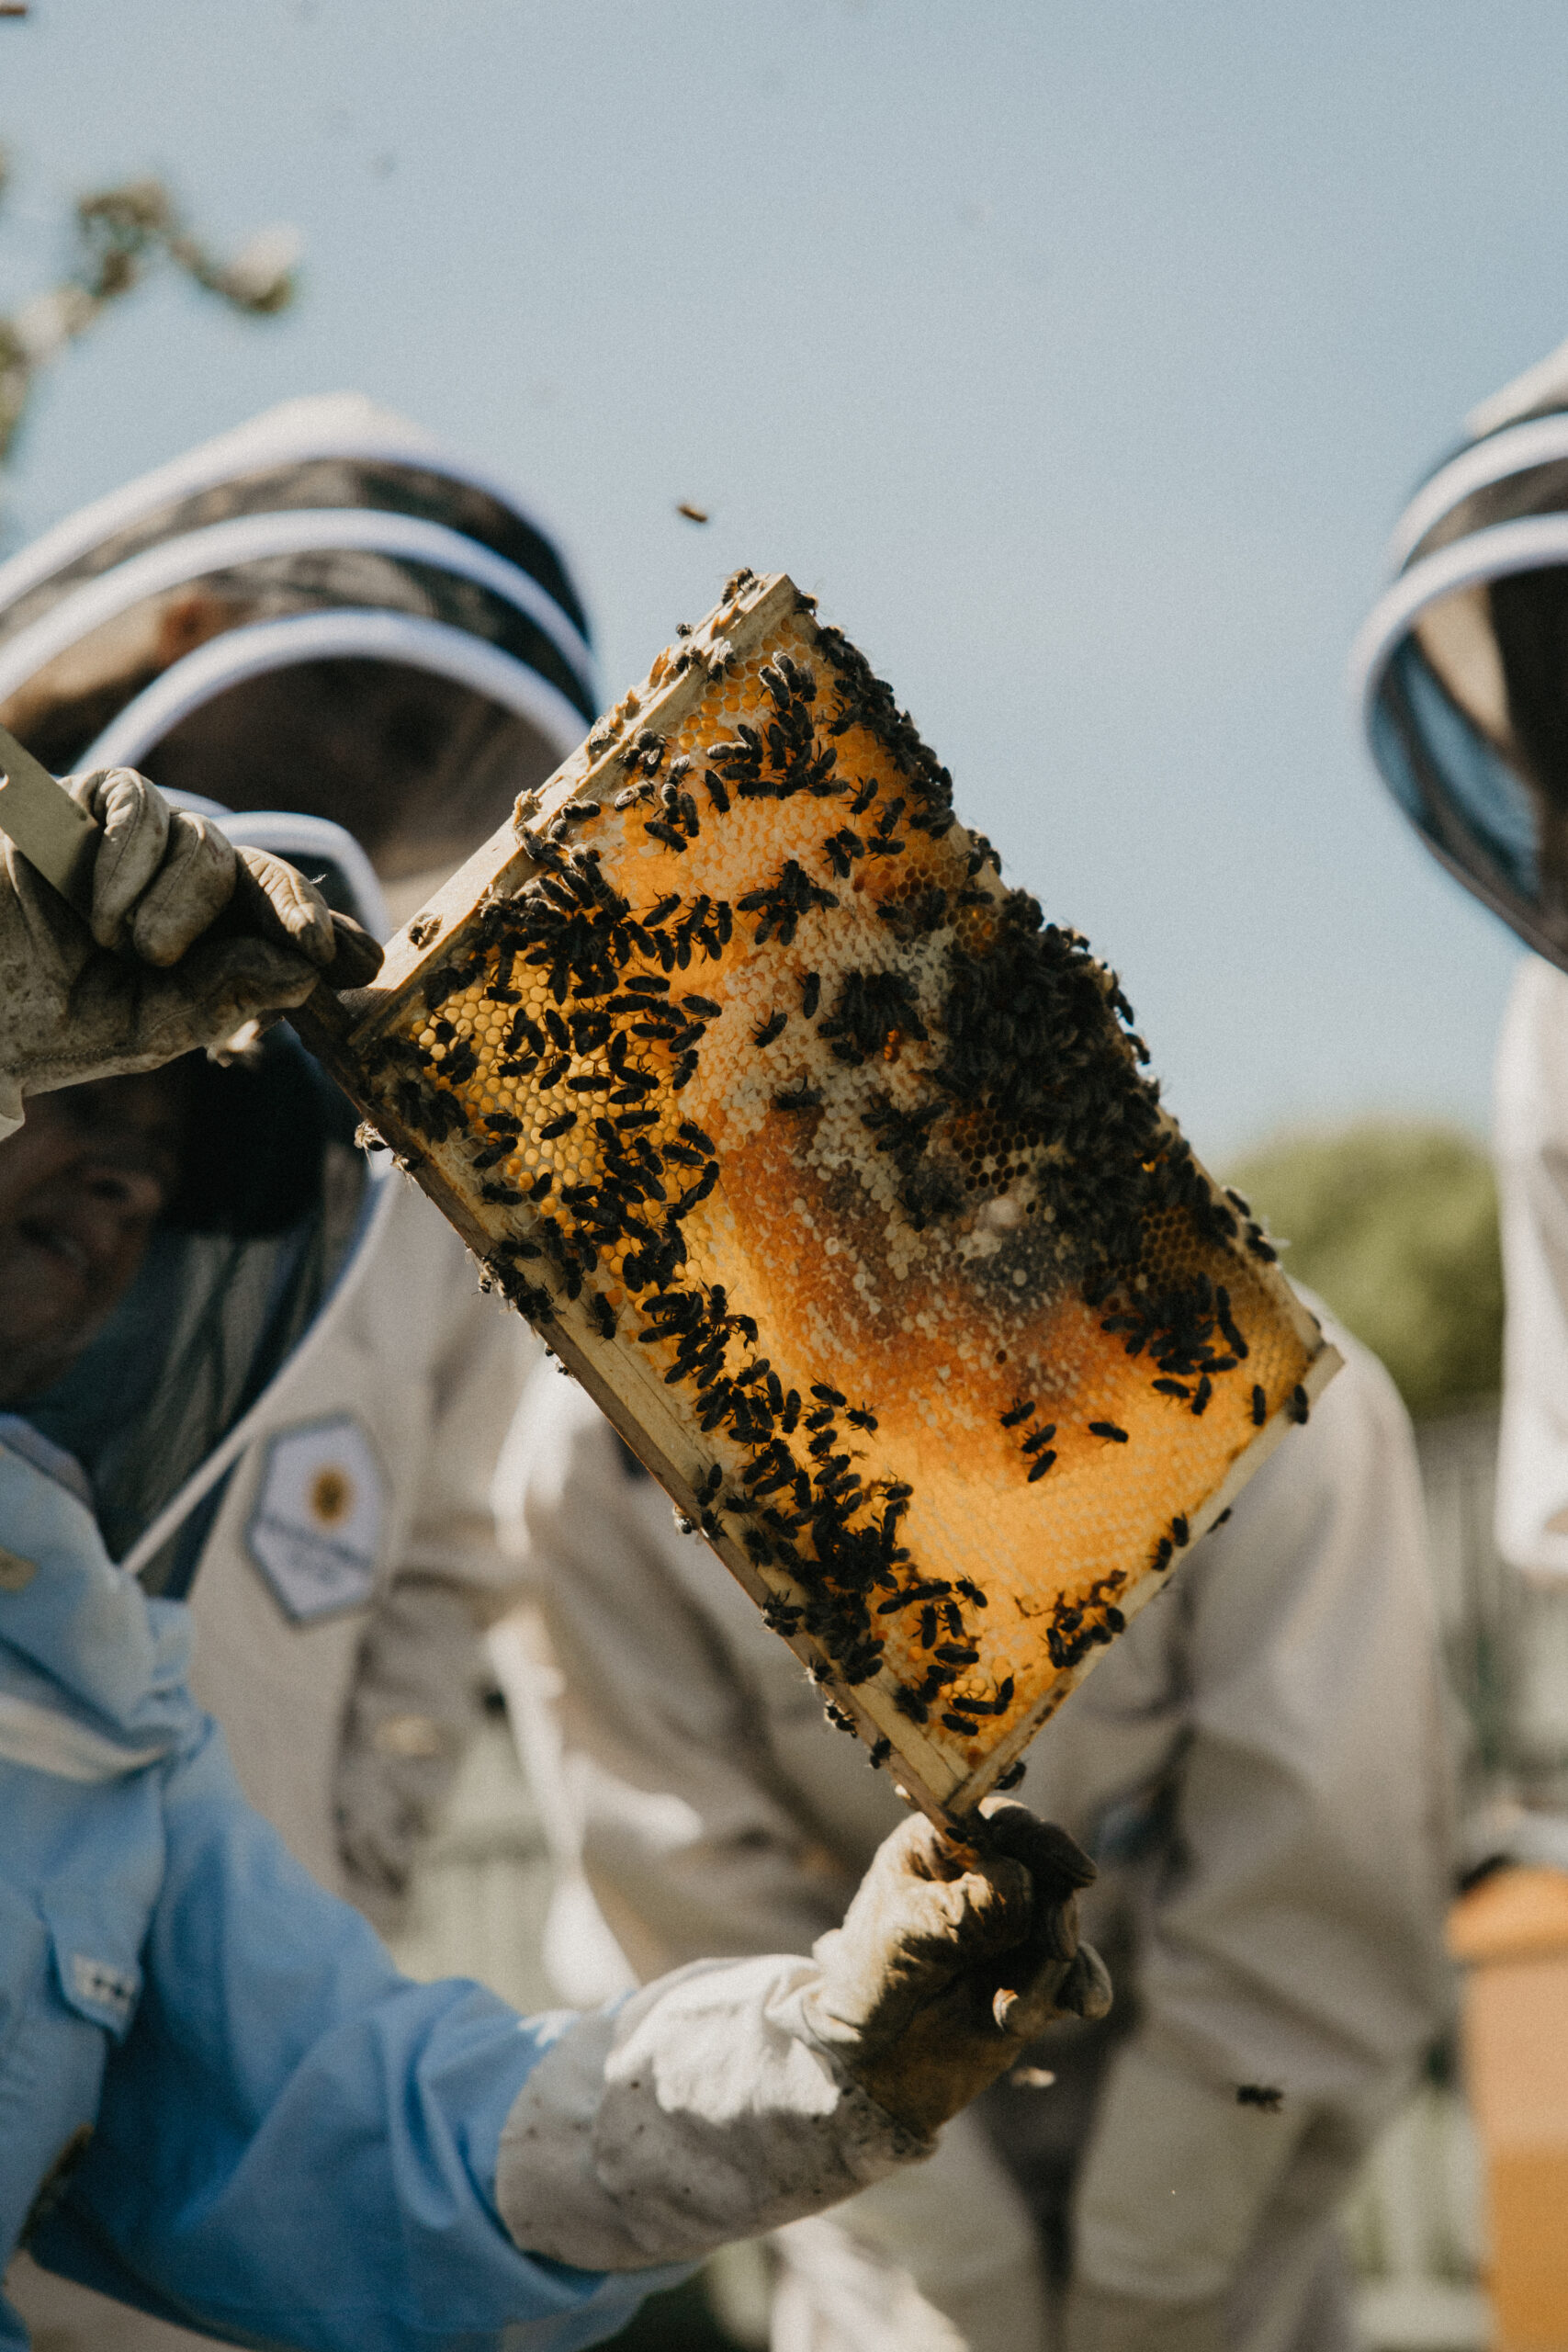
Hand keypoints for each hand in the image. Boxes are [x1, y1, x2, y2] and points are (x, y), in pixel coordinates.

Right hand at [1, 767, 336, 1125]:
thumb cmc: (22, 1017)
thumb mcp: (136, 1029)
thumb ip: (215, 1000)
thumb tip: (298, 970)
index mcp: (186, 946)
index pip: (268, 925)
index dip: (319, 935)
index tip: (363, 964)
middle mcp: (164, 888)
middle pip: (255, 872)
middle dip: (291, 909)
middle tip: (310, 949)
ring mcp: (123, 843)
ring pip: (204, 841)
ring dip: (179, 903)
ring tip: (120, 947)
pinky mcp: (76, 804)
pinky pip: (141, 803)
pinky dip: (134, 856)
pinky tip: (101, 909)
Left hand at [804, 1797, 1112, 2136]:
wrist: (866, 2065)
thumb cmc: (868, 1982)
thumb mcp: (904, 1939)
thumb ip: (961, 1912)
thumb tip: (1024, 1882)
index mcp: (943, 1849)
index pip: (1004, 1827)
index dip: (1044, 1842)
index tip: (1078, 1872)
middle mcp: (984, 1882)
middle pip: (1046, 1876)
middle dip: (1056, 1912)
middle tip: (1056, 1946)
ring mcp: (1012, 1932)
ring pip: (1059, 1932)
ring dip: (1049, 1974)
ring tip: (1009, 2015)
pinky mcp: (1032, 1980)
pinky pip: (1073, 1975)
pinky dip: (1085, 1985)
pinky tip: (1086, 2004)